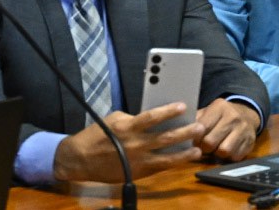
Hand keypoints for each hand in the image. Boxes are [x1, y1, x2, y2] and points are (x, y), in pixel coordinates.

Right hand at [54, 103, 204, 182]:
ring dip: (184, 152)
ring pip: (166, 157)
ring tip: (198, 147)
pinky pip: (159, 168)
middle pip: (164, 138)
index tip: (183, 106)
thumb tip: (156, 116)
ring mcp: (136, 160)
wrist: (78, 159)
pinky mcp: (136, 172)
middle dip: (184, 132)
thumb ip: (134, 117)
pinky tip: (185, 158)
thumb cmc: (97, 135)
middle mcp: (134, 144)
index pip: (151, 117)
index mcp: (127, 126)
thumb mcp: (114, 119)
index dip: (168, 111)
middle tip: (200, 126)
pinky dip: (173, 163)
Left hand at [195, 98, 259, 160]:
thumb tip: (182, 132)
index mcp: (220, 107)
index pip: (202, 127)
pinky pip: (235, 157)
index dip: (195, 138)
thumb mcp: (209, 111)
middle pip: (210, 142)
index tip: (195, 141)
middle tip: (205, 147)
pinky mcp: (250, 142)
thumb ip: (195, 120)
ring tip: (216, 148)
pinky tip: (228, 150)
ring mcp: (243, 129)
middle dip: (205, 148)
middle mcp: (233, 117)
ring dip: (218, 153)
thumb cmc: (221, 116)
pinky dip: (229, 157)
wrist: (247, 114)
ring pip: (224, 151)